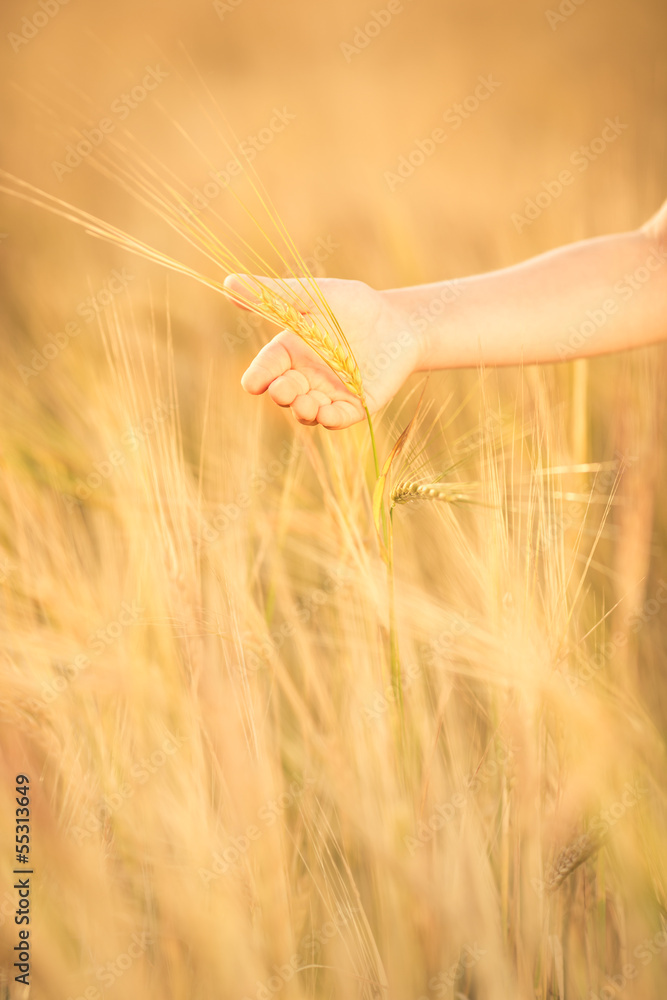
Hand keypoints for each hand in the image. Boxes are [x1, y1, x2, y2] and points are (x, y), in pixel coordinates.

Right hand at [223, 274, 421, 428]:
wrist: (398, 321)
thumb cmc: (352, 305)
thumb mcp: (312, 297)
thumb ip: (273, 295)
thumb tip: (227, 282)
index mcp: (290, 352)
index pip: (267, 367)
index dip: (258, 376)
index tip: (252, 384)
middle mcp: (305, 377)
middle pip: (285, 393)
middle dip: (282, 394)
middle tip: (283, 390)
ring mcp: (329, 394)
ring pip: (307, 411)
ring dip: (303, 411)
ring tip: (306, 405)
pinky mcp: (355, 405)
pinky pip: (338, 419)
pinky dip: (330, 419)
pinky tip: (327, 414)